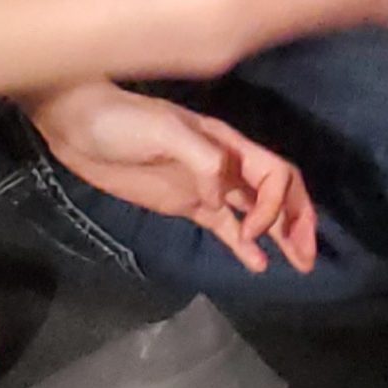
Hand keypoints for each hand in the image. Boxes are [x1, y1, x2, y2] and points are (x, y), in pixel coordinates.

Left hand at [27, 81, 316, 274]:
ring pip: (256, 211)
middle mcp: (225, 164)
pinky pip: (224, 224)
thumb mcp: (166, 131)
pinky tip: (257, 264)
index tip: (255, 233)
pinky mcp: (185, 203)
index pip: (274, 174)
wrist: (79, 125)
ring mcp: (206, 185)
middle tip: (308, 257)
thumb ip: (203, 161)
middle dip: (297, 222)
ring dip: (279, 235)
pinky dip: (243, 244)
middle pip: (276, 192)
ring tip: (299, 264)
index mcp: (228, 144)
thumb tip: (226, 198)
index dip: (275, 205)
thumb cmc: (123, 123)